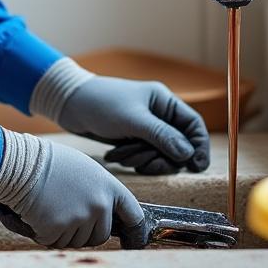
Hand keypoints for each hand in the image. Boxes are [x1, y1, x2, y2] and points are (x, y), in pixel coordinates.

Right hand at [0, 140, 144, 248]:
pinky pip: (54, 243)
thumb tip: (105, 212)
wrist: (20, 163)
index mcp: (108, 187)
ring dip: (63, 232)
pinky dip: (44, 234)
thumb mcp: (84, 170)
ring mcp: (78, 218)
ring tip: (50, 206)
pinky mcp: (57, 229)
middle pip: (100, 236)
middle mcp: (98, 205)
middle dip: (84, 232)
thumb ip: (99, 191)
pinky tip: (38, 213)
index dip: (135, 232)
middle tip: (66, 213)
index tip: (132, 241)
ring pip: (76, 242)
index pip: (133, 215)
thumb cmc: (48, 162)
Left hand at [57, 77, 209, 174]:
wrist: (69, 104)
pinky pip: (144, 157)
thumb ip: (162, 137)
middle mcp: (159, 114)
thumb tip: (188, 154)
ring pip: (161, 155)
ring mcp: (146, 128)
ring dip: (143, 160)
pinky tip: (115, 155)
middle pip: (179, 146)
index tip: (195, 166)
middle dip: (162, 158)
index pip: (193, 125)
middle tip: (144, 164)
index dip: (199, 146)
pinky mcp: (133, 139)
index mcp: (164, 101)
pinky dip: (133, 159)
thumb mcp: (133, 120)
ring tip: (122, 155)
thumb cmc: (101, 104)